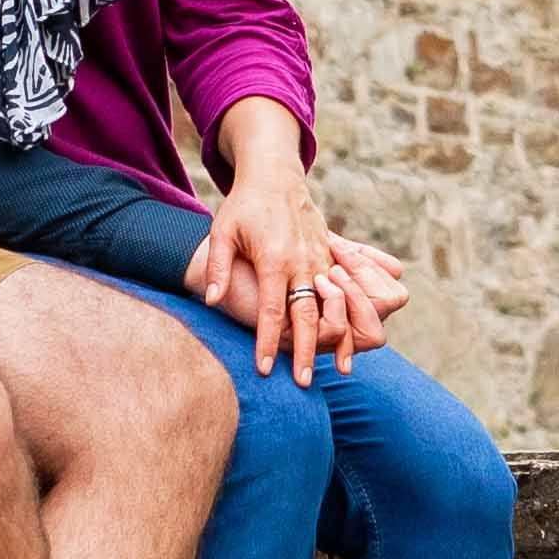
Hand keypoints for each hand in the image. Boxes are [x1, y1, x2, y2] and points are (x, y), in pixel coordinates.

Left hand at [184, 133, 373, 377]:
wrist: (276, 176)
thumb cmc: (243, 205)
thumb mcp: (222, 231)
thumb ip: (218, 267)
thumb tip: (211, 301)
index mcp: (274, 258)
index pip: (272, 310)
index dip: (268, 342)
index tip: (264, 369)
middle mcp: (301, 261)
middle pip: (307, 315)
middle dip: (306, 352)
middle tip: (303, 383)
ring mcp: (319, 258)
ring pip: (330, 307)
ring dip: (332, 339)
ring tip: (337, 370)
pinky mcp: (329, 255)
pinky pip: (340, 292)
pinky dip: (344, 316)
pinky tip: (347, 339)